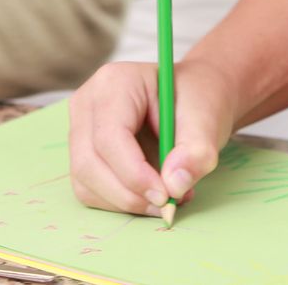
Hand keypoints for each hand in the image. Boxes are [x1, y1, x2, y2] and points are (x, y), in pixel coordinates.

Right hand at [68, 59, 236, 216]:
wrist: (192, 96)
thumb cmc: (196, 100)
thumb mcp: (207, 120)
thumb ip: (196, 152)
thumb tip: (174, 186)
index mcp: (115, 83)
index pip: (109, 137)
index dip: (134, 174)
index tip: (165, 196)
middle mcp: (87, 102)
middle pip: (89, 163)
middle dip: (128, 194)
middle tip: (166, 205)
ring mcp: (79, 127)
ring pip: (85, 180)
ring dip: (124, 201)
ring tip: (165, 197)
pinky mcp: (82, 150)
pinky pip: (89, 188)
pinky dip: (119, 201)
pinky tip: (149, 193)